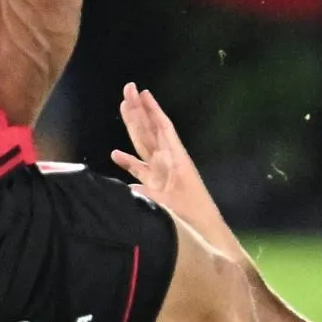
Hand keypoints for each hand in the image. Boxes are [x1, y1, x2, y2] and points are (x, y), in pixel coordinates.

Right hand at [111, 83, 238, 255]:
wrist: (206, 233)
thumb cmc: (193, 219)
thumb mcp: (171, 207)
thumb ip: (148, 198)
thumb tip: (128, 190)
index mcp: (174, 160)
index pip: (161, 128)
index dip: (152, 110)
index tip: (142, 92)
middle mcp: (167, 162)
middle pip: (149, 130)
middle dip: (138, 110)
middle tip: (127, 88)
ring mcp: (161, 173)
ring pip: (143, 144)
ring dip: (133, 126)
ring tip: (123, 106)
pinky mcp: (156, 187)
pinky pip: (138, 170)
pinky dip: (127, 162)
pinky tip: (115, 154)